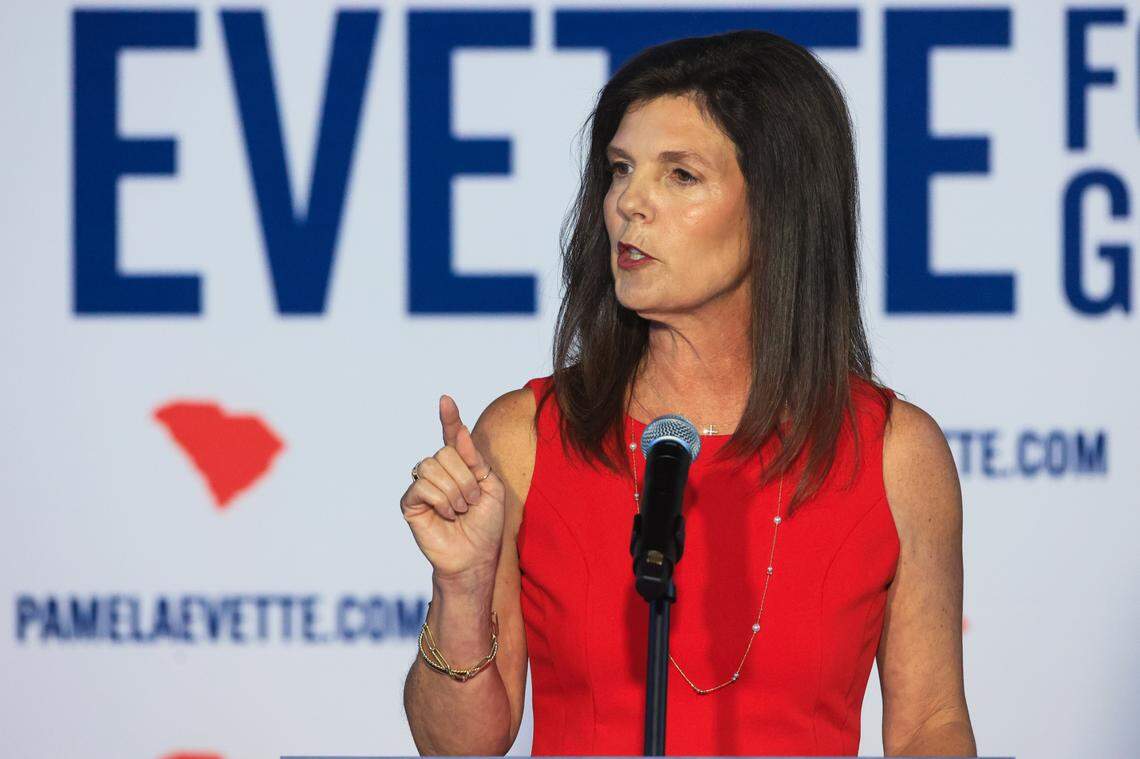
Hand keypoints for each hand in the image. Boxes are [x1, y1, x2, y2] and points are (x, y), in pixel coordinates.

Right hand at [400, 394, 505, 585]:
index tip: (446, 400)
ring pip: (432, 466)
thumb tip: (460, 432)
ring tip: (459, 510)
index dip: (449, 418)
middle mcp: (439, 472)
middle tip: (471, 502)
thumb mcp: (491, 486)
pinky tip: (446, 515)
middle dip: (465, 478)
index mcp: (460, 465)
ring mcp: (422, 485)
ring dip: (454, 491)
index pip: (452, 437)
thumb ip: (476, 459)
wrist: (475, 556)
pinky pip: (423, 485)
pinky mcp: (409, 502)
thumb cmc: (486, 524)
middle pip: (444, 452)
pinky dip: (441, 501)